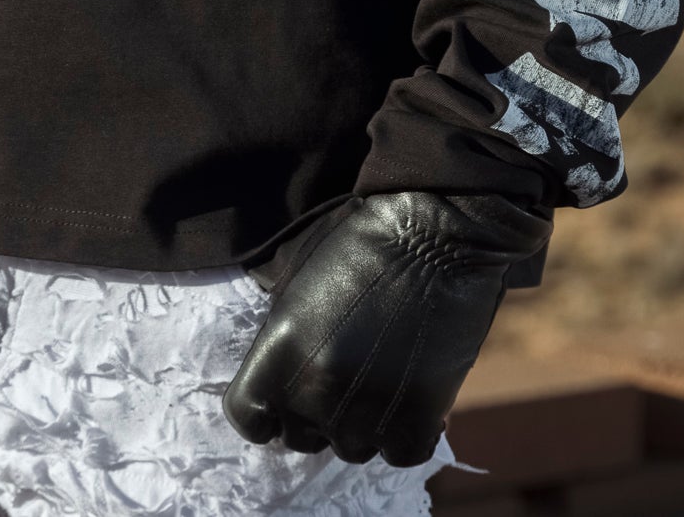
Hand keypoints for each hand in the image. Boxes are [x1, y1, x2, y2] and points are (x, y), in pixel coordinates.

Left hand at [222, 188, 552, 466]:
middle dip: (311, 414)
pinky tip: (406, 398)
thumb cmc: (360, 238)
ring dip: (357, 423)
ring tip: (373, 383)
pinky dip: (400, 433)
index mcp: (278, 349)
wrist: (435, 232)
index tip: (278, 399)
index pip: (247, 418)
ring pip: (349, 448)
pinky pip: (398, 452)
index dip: (262, 411)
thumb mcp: (295, 274)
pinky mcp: (419, 415)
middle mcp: (316, 388)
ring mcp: (368, 408)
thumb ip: (278, 330)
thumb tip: (272, 365)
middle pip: (298, 437)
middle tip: (335, 379)